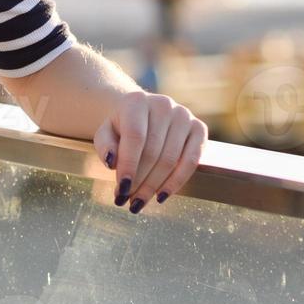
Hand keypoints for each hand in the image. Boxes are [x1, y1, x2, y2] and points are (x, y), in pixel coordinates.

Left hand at [93, 89, 207, 214]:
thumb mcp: (105, 133)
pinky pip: (192, 160)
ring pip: (171, 159)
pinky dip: (177, 182)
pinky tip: (161, 196)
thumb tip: (112, 162)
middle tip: (127, 202)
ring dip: (154, 186)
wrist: (142, 113)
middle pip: (153, 152)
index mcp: (137, 101)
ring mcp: (184, 115)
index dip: (129, 165)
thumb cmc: (121, 127)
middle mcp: (163, 104)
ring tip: (139, 203)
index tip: (121, 190)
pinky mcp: (199, 128)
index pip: (135, 137)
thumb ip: (104, 145)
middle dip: (139, 181)